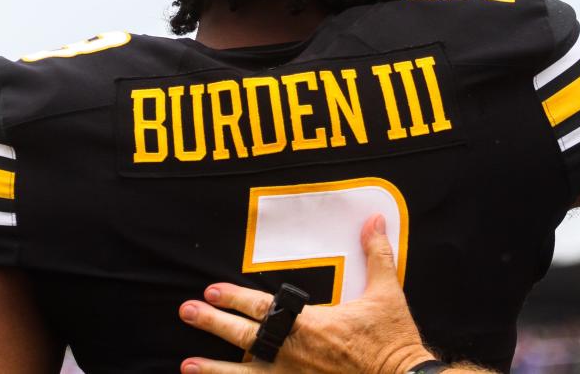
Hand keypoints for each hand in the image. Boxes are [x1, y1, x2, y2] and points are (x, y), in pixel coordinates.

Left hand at [179, 215, 432, 373]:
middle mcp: (293, 354)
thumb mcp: (387, 292)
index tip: (211, 290)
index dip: (233, 297)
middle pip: (244, 336)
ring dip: (214, 370)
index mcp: (310, 325)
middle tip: (186, 311)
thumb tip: (374, 220)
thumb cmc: (393, 340)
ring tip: (187, 365)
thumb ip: (377, 254)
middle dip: (212, 323)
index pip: (261, 307)